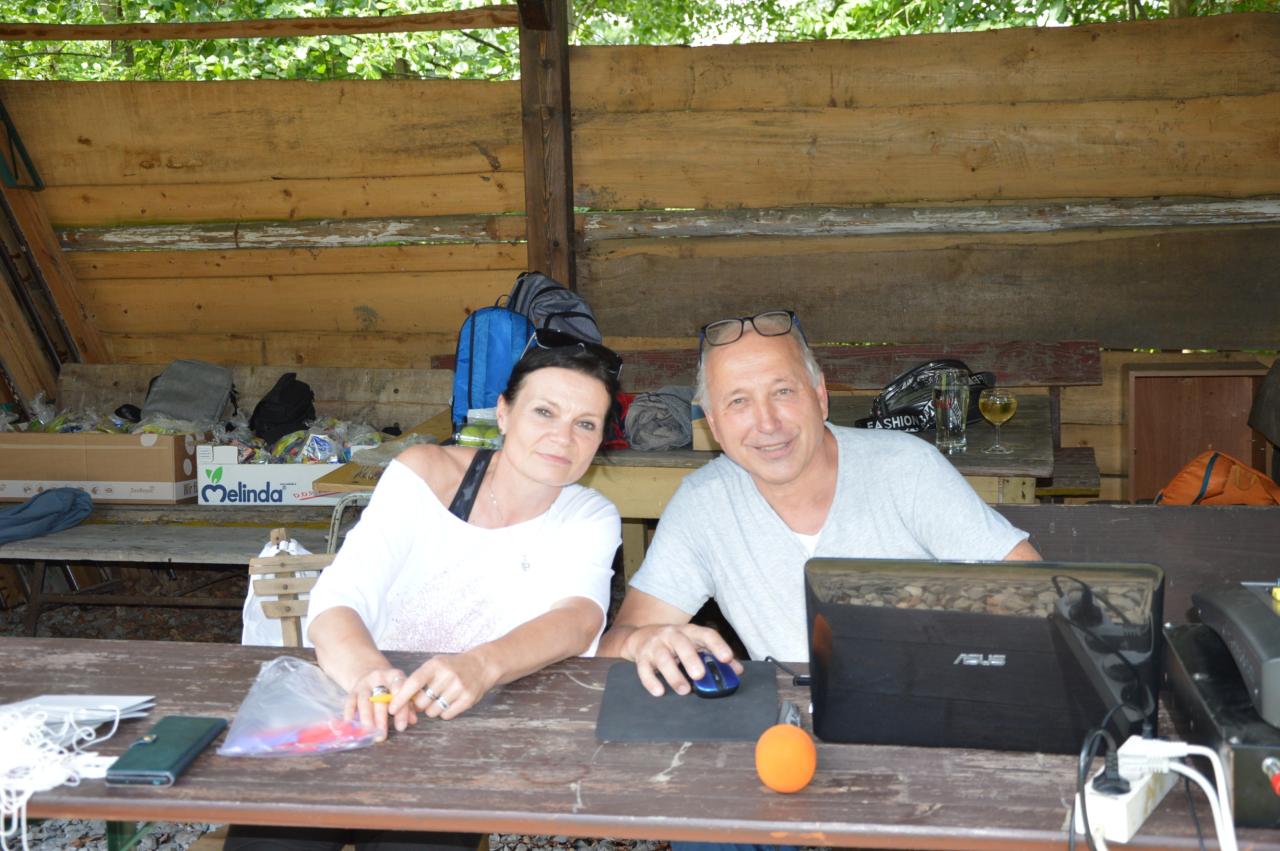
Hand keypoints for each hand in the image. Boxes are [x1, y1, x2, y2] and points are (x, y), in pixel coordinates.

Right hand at [345, 667, 417, 741]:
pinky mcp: (352, 691)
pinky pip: (350, 703)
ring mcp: (364, 684)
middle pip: (380, 696)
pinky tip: (352, 727)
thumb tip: (413, 720)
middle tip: (382, 734)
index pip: (398, 685)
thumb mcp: (403, 693)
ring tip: (369, 733)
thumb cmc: (394, 690)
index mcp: (395, 676)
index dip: (398, 700)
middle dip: (381, 717)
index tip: (397, 716)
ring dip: (367, 718)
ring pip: (364, 701)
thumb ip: (409, 706)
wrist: (374, 678)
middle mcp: (379, 677)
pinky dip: (350, 715)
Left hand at [390, 651, 498, 720]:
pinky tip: (450, 702)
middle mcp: (447, 675)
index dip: (401, 697)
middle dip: (420, 705)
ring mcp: (459, 688)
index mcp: (435, 665)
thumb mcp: (436, 665)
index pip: (414, 682)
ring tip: (440, 699)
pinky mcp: (468, 699)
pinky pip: (447, 715)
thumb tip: (401, 700)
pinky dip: (444, 713)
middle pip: (422, 702)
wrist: (481, 666)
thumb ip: (419, 679)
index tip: (392, 708)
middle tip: (426, 700)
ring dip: (432, 710)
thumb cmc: (452, 667)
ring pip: (433, 711)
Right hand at [626, 624, 742, 696]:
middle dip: (691, 659)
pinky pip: (644, 669)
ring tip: (684, 690)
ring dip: (673, 675)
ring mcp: (655, 645)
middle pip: (681, 644)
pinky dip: (651, 681)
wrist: (641, 636)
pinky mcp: (641, 657)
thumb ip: (715, 656)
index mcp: (689, 632)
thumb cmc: (675, 644)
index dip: (717, 645)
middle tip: (700, 675)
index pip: (706, 634)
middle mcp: (671, 635)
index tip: (726, 658)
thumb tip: (738, 670)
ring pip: (663, 658)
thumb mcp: (695, 645)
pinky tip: (659, 691)